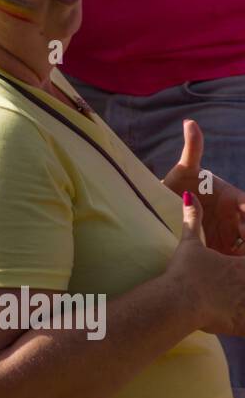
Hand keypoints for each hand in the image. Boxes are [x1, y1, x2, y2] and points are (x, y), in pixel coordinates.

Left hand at [162, 118, 244, 255]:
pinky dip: (234, 265)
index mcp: (233, 197)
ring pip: (242, 246)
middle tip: (240, 246)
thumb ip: (192, 149)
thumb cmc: (175, 184)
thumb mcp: (183, 170)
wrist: (161, 208)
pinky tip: (230, 275)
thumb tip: (190, 123)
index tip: (244, 220)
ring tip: (237, 266)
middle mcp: (235, 216)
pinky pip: (232, 257)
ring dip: (241, 256)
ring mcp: (229, 233)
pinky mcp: (220, 248)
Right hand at [165, 193, 244, 337]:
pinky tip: (235, 320)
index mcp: (243, 264)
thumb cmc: (185, 272)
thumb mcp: (190, 244)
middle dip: (241, 278)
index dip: (243, 249)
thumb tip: (189, 196)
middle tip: (231, 279)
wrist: (177, 303)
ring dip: (242, 300)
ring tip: (232, 300)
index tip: (235, 253)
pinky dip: (241, 321)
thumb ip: (193, 219)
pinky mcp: (241, 324)